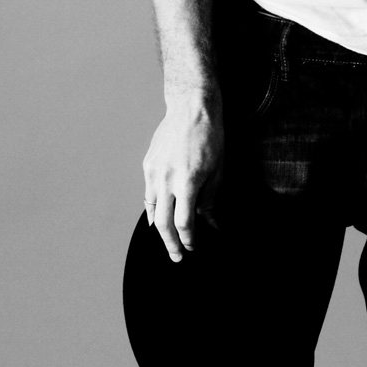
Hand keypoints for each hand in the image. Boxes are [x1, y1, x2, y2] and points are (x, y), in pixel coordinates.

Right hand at [142, 87, 222, 261]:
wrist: (191, 109)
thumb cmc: (210, 137)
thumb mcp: (218, 170)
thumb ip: (210, 199)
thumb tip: (211, 222)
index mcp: (187, 182)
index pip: (184, 223)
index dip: (188, 239)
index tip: (193, 246)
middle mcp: (167, 180)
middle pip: (163, 223)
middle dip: (171, 243)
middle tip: (177, 257)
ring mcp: (154, 172)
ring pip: (152, 211)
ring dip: (160, 230)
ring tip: (168, 242)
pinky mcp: (148, 165)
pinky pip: (148, 195)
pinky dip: (152, 210)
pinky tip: (156, 220)